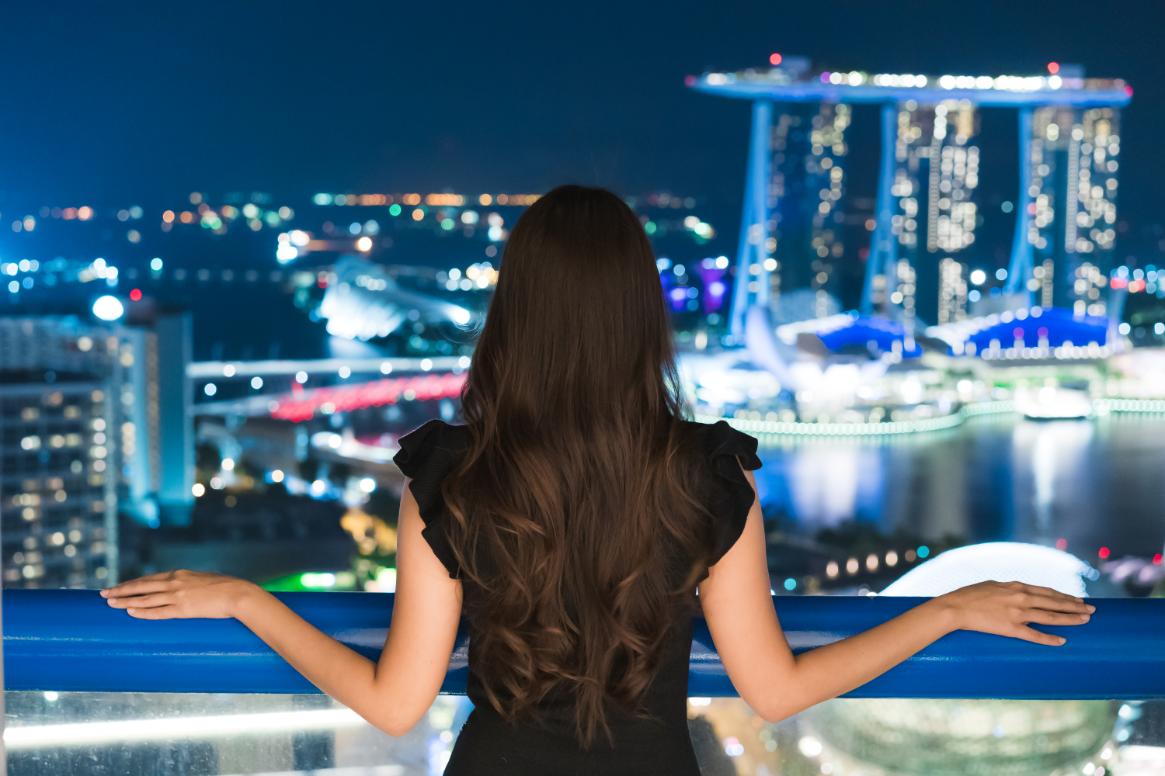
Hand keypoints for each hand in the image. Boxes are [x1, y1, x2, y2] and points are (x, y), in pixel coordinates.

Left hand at [101, 569, 257, 619]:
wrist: (238, 594)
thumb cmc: (226, 587)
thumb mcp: (204, 580)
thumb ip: (191, 584)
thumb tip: (186, 592)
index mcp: (179, 574)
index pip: (149, 579)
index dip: (133, 583)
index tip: (119, 586)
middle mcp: (174, 582)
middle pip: (141, 587)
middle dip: (121, 590)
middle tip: (104, 594)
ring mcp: (177, 596)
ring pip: (144, 599)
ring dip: (126, 601)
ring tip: (110, 604)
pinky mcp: (182, 609)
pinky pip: (157, 612)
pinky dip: (142, 612)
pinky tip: (130, 613)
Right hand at [937, 580, 1094, 645]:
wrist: (954, 607)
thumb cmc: (968, 595)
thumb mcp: (991, 585)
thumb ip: (1008, 588)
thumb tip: (1019, 591)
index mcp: (1016, 586)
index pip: (1047, 591)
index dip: (1065, 596)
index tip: (1078, 599)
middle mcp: (1021, 598)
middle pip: (1054, 603)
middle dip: (1075, 606)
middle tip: (1092, 610)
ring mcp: (1017, 613)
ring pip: (1050, 616)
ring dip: (1070, 619)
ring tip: (1086, 620)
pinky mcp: (1010, 628)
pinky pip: (1035, 635)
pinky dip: (1050, 638)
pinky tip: (1063, 641)